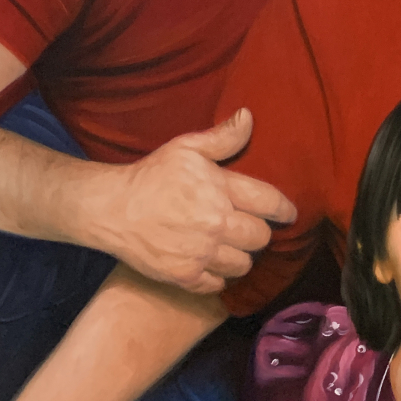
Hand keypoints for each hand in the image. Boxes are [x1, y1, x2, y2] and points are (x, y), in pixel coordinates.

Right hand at [82, 109, 295, 292]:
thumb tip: (249, 117)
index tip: (288, 214)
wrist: (111, 209)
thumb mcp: (186, 147)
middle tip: (246, 226)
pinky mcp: (185, 276)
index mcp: (221, 190)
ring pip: (244, 264)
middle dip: (258, 231)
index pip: (270, 203)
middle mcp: (216, 224)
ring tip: (229, 244)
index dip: (284, 209)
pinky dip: (218, 275)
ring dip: (240, 255)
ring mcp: (201, 253)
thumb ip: (223, 137)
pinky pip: (219, 284)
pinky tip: (210, 261)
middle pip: (261, 237)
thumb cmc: (151, 175)